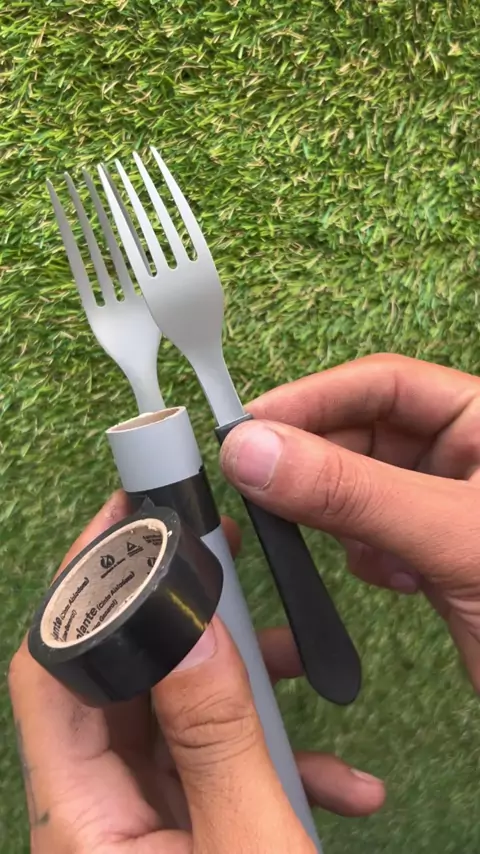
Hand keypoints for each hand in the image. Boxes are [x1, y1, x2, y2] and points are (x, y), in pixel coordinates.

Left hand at [9, 492, 383, 853]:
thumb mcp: (248, 849)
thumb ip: (216, 738)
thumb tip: (192, 622)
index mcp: (81, 822)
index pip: (50, 669)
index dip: (81, 580)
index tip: (130, 516)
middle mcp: (94, 817)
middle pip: (119, 681)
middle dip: (184, 620)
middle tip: (226, 559)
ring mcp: (139, 826)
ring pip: (176, 720)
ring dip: (244, 691)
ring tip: (306, 666)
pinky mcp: (181, 835)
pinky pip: (212, 771)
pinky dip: (271, 760)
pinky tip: (340, 781)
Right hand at [220, 354, 479, 690]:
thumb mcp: (454, 537)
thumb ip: (353, 493)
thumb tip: (255, 451)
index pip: (385, 384)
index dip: (314, 399)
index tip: (250, 427)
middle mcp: (469, 455)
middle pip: (367, 432)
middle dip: (316, 460)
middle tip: (258, 482)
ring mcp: (452, 506)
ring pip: (365, 486)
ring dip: (338, 512)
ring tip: (327, 536)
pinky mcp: (440, 555)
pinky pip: (377, 532)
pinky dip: (365, 552)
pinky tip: (388, 574)